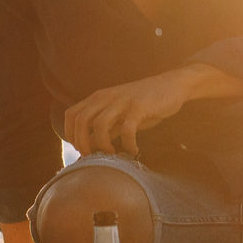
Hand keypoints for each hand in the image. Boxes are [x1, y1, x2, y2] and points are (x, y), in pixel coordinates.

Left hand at [63, 71, 193, 156]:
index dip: (71, 135)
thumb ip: (105, 128)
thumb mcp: (120, 114)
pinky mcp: (139, 107)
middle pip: (80, 121)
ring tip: (113, 154)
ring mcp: (122, 101)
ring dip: (103, 145)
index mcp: (98, 98)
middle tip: (94, 157)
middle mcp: (106, 97)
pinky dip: (127, 144)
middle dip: (82, 143)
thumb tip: (90, 147)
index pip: (71, 115)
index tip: (83, 150)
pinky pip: (127, 129)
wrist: (171, 85)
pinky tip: (134, 150)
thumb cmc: (144, 103)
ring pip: (99, 125)